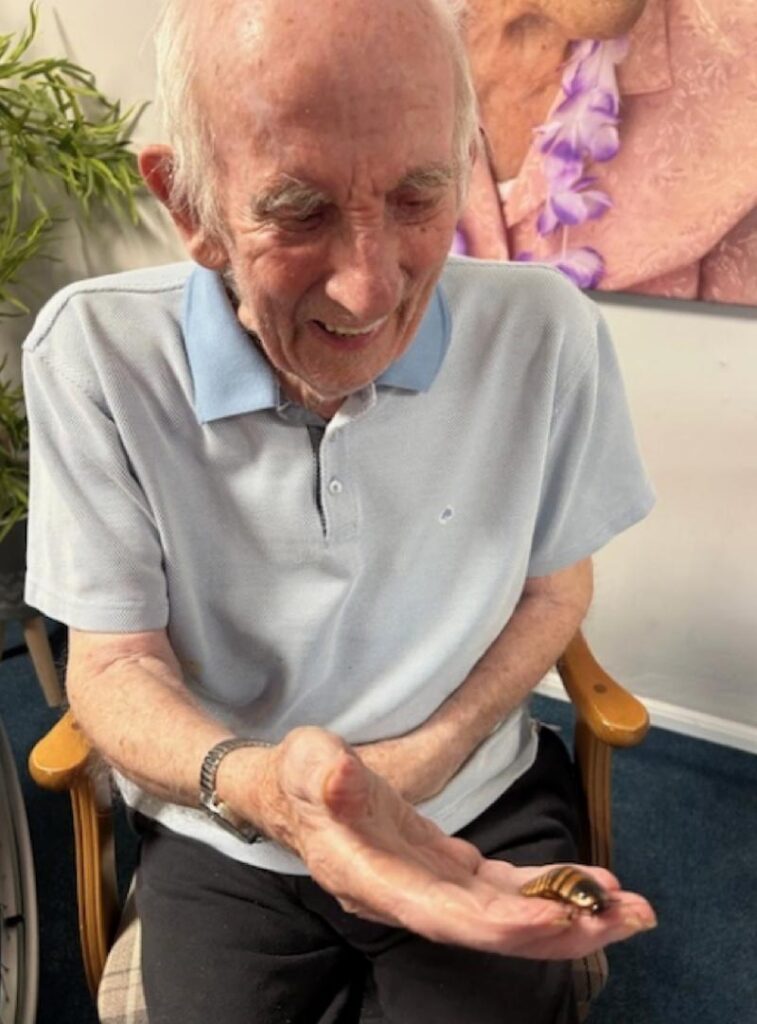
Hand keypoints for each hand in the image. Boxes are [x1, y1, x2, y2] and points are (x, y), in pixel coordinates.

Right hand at [270, 727, 655, 957]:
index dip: (502, 923)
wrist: (296, 796)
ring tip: (629, 907)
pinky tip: (586, 883)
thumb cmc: (299, 779)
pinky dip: (546, 887)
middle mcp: (409, 896)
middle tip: (628, 916)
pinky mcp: (448, 871)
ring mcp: (432, 887)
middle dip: (560, 928)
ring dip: (568, 914)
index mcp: (374, 878)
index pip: (445, 913)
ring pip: (506, 914)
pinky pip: (504, 888)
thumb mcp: (306, 762)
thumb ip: (325, 774)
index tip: (558, 918)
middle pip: (490, 927)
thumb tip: (340, 776)